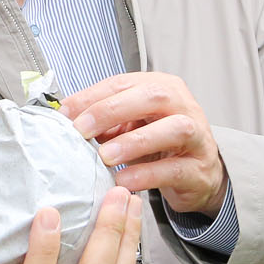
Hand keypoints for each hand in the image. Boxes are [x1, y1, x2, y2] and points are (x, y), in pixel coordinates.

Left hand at [61, 72, 226, 215]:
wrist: (197, 174)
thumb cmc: (161, 145)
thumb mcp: (131, 127)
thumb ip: (105, 122)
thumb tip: (69, 121)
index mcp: (161, 87)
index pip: (123, 83)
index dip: (91, 96)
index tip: (66, 114)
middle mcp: (182, 105)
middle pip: (151, 96)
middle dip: (111, 110)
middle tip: (82, 130)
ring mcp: (196, 136)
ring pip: (172, 129)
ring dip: (134, 141)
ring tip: (105, 156)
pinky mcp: (198, 168)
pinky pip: (174, 169)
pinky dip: (146, 174)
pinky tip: (125, 179)